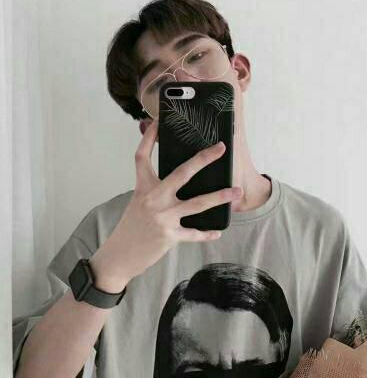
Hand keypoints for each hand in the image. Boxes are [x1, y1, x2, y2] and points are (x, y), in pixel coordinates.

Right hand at [90, 119, 242, 291]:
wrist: (118, 255)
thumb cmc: (130, 228)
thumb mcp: (138, 203)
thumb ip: (154, 191)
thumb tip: (176, 183)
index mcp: (143, 188)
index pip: (143, 157)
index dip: (149, 138)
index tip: (159, 123)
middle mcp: (153, 199)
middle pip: (181, 173)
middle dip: (203, 159)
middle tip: (220, 148)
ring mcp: (162, 217)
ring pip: (197, 203)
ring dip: (220, 197)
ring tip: (236, 191)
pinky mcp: (169, 236)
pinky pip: (194, 233)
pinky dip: (206, 233)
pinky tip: (217, 232)